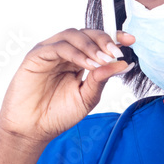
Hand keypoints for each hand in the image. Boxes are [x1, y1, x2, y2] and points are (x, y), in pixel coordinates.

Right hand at [0, 28, 134, 144]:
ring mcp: (50, 52)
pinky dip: (75, 53)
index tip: (131, 41)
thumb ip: (102, 79)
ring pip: (73, 35)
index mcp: (78, 61)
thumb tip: (122, 63)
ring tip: (102, 60)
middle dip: (104, 40)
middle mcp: (64, 53)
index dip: (114, 37)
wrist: (32, 130)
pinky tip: (87, 64)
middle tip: (116, 52)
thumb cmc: (57, 115)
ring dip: (91, 46)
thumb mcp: (87, 98)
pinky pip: (58, 47)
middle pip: (87, 34)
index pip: (98, 42)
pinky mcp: (36, 56)